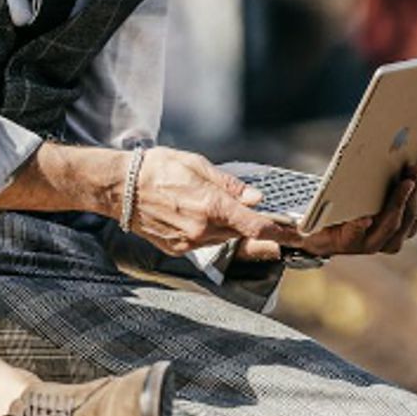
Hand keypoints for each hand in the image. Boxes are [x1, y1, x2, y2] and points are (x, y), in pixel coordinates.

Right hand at [123, 146, 275, 256]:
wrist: (120, 188)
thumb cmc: (157, 169)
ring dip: (227, 227)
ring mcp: (189, 243)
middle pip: (241, 232)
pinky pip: (204, 243)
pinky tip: (194, 215)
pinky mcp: (177, 250)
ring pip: (223, 238)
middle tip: (258, 214)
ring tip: (210, 205)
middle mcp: (202, 229)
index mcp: (211, 206)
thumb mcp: (197, 165)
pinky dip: (208, 232)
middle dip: (251, 224)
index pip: (255, 225)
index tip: (296, 235)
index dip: (279, 232)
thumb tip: (255, 198)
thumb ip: (229, 185)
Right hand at [232, 150, 416, 265]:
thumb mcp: (279, 225)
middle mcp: (369, 245)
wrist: (320, 225)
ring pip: (413, 217)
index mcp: (339, 244)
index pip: (355, 240)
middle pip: (392, 227)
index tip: (365, 216)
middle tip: (408, 174)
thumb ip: (270, 231)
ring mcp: (389, 235)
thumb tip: (259, 233)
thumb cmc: (299, 220)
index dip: (361, 231)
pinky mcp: (403, 220)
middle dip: (402, 201)